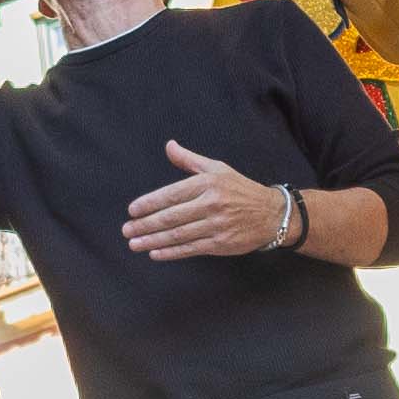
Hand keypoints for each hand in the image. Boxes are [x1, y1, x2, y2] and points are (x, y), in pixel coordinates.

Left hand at [125, 139, 294, 261]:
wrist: (272, 214)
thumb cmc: (241, 189)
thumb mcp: (217, 168)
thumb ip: (189, 160)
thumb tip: (169, 146)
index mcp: (207, 184)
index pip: (172, 194)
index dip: (149, 203)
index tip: (132, 210)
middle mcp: (211, 204)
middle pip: (171, 216)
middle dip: (145, 225)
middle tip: (126, 230)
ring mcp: (216, 225)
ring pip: (178, 235)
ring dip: (153, 240)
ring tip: (135, 244)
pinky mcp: (221, 244)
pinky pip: (191, 249)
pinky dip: (171, 252)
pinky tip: (156, 253)